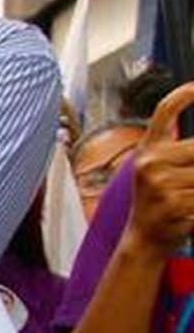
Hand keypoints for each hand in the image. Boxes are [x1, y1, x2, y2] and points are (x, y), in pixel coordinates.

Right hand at [121, 82, 193, 253]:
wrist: (144, 238)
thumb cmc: (160, 199)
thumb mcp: (161, 169)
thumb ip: (184, 151)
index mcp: (147, 150)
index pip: (164, 111)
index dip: (185, 94)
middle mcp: (149, 163)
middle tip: (191, 173)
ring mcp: (160, 186)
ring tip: (192, 191)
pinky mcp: (173, 206)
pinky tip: (193, 205)